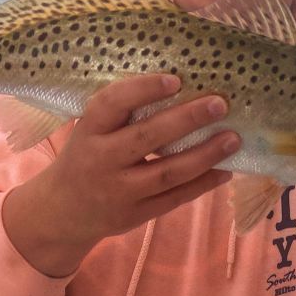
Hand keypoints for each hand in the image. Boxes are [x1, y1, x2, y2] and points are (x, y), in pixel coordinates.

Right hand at [3, 74, 240, 276]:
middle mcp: (102, 160)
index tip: (175, 79)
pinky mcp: (136, 215)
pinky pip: (175, 199)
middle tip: (219, 103)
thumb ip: (122, 113)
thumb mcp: (90, 130)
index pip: (112, 104)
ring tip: (233, 138)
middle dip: (186, 119)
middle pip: (147, 137)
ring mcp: (120, 191)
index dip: (143, 89)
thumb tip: (181, 86)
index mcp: (89, 131)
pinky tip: (225, 171)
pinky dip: (202, 184)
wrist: (63, 211)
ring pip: (167, 173)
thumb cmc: (86, 156)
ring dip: (204, 155)